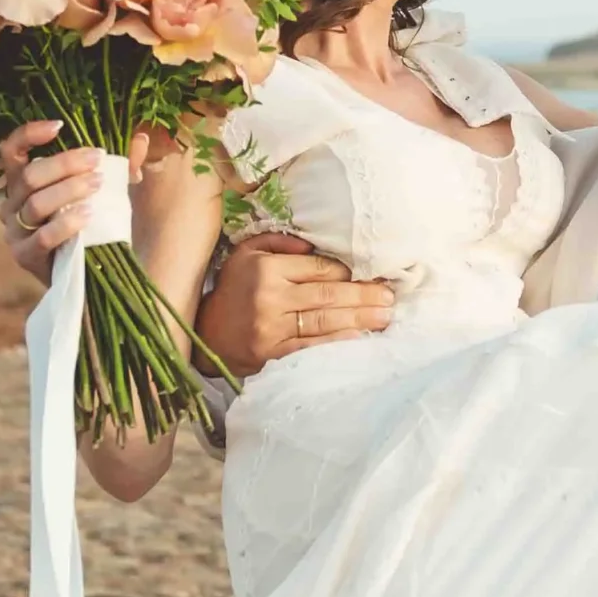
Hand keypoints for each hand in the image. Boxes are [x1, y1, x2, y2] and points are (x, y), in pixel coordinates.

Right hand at [0, 120, 152, 283]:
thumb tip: (140, 139)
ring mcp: (15, 231)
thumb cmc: (94, 226)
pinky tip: (88, 215)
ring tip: (97, 184)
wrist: (91, 275)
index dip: (29, 134)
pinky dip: (66, 223)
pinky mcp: (25, 257)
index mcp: (23, 183)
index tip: (60, 126)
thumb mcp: (106, 193)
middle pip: (30, 175)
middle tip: (97, 159)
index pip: (12, 151)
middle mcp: (12, 204)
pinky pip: (42, 237)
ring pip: (36, 203)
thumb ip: (120, 167)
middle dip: (65, 164)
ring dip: (69, 189)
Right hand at [197, 231, 395, 377]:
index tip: (372, 275)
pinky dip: (337, 343)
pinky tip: (359, 338)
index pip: (319, 268)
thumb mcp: (248, 253)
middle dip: (363, 296)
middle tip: (390, 297)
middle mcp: (270, 297)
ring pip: (324, 321)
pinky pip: (311, 347)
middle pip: (327, 295)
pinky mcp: (272, 354)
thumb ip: (280, 242)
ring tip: (385, 316)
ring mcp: (271, 328)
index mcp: (267, 269)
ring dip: (359, 319)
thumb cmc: (235, 289)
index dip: (348, 272)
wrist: (207, 335)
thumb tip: (314, 244)